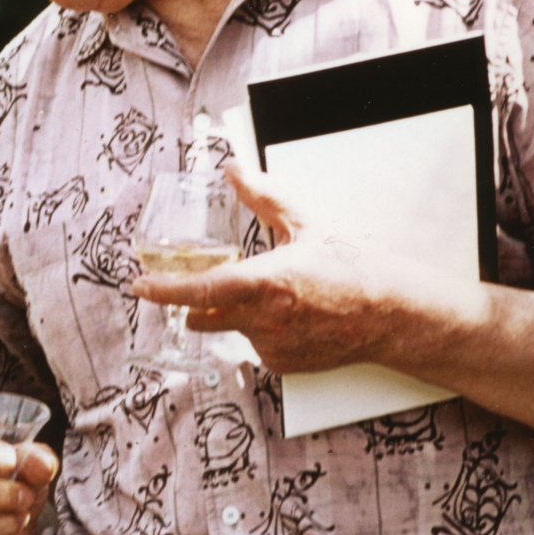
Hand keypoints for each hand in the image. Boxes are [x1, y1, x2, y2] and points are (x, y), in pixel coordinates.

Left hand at [128, 159, 533, 429]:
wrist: (394, 314)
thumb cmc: (354, 268)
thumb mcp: (306, 225)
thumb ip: (263, 198)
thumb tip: (234, 170)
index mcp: (264, 283)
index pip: (199, 291)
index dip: (164, 290)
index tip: (139, 286)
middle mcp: (263, 320)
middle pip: (202, 317)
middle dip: (197, 304)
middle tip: (217, 285)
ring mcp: (272, 346)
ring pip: (231, 330)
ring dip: (240, 315)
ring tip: (284, 300)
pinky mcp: (283, 364)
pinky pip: (256, 347)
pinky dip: (264, 332)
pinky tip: (296, 319)